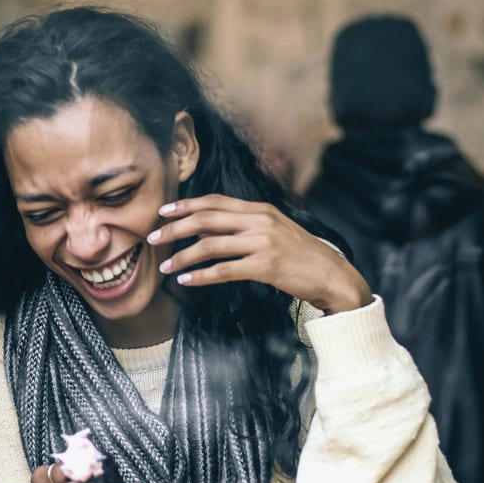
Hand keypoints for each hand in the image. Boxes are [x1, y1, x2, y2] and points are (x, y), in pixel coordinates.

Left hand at [148, 194, 371, 314]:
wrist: (331, 274)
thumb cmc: (298, 254)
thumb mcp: (272, 230)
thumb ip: (240, 226)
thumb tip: (200, 230)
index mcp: (259, 209)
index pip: (214, 201)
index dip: (185, 205)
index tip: (162, 211)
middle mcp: (260, 221)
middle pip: (205, 220)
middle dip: (173, 229)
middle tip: (151, 238)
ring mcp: (263, 243)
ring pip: (209, 246)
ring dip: (182, 256)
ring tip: (165, 266)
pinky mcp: (265, 266)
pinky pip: (224, 270)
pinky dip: (201, 276)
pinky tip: (186, 281)